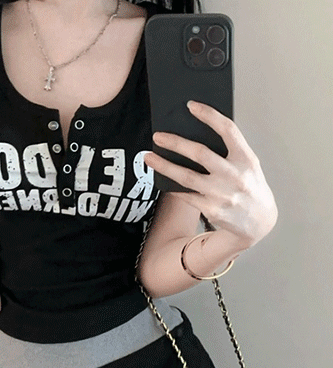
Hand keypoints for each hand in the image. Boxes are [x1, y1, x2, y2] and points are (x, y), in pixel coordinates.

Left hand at [144, 100, 277, 246]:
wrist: (259, 221)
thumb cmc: (250, 187)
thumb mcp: (248, 165)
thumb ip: (229, 151)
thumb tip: (195, 135)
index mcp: (246, 159)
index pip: (228, 130)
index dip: (209, 115)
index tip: (191, 106)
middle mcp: (235, 175)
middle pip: (200, 153)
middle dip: (175, 143)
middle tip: (158, 136)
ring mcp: (222, 194)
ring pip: (186, 176)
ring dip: (164, 165)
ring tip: (149, 157)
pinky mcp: (211, 209)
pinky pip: (185, 195)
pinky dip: (172, 186)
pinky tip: (161, 178)